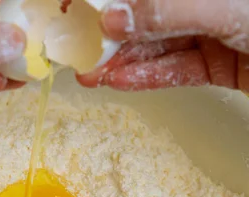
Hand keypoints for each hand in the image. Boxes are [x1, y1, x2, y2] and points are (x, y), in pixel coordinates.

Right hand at [77, 0, 248, 91]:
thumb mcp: (225, 9)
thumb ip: (168, 12)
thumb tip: (114, 18)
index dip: (112, 0)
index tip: (78, 9)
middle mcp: (207, 5)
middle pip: (149, 19)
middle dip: (113, 37)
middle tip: (81, 52)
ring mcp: (213, 35)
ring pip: (159, 48)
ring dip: (124, 62)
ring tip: (92, 75)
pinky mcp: (219, 65)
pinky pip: (177, 71)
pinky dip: (148, 77)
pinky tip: (120, 81)